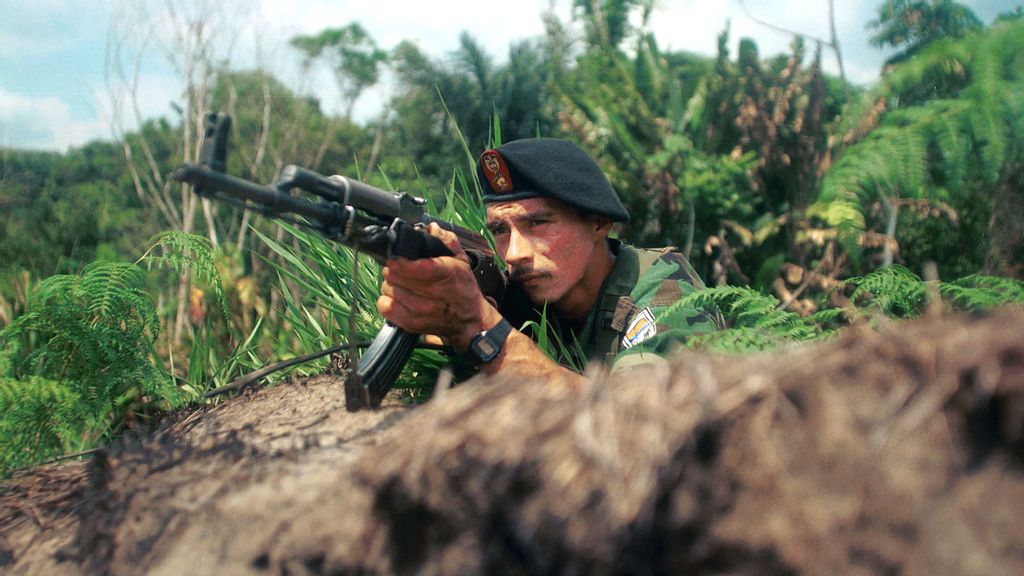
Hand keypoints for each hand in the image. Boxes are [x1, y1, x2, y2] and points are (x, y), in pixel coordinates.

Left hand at [377, 223, 499, 349]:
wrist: (469, 320)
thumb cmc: (463, 289)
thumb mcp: (461, 260)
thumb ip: (447, 241)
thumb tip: (432, 228)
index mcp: (445, 274)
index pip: (415, 267)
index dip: (399, 260)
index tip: (395, 256)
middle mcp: (432, 294)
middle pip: (394, 275)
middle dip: (394, 268)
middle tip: (400, 267)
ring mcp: (420, 311)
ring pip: (388, 289)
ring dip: (391, 283)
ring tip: (402, 282)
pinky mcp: (410, 324)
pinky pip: (384, 306)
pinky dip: (386, 300)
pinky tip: (398, 297)